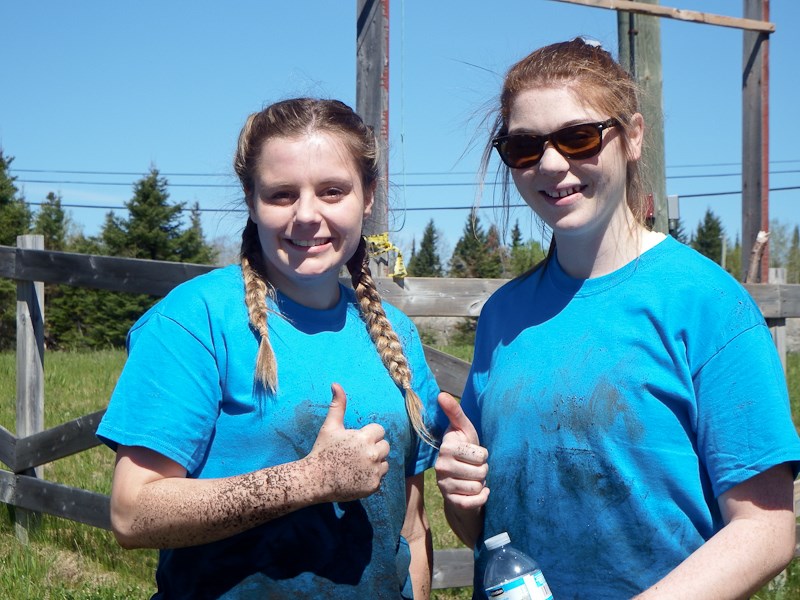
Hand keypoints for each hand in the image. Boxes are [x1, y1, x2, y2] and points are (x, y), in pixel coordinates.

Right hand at [308, 383, 389, 501]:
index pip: (380, 431)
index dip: (368, 434)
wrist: (315, 480)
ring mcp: (374, 471)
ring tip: (357, 465)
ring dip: (376, 463)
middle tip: (357, 453)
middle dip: (374, 447)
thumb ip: (338, 405)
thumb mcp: (330, 426)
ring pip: (385, 462)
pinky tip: (356, 477)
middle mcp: (372, 454)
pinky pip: (380, 478)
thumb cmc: (322, 450)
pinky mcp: (373, 486)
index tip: (356, 440)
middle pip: (385, 446)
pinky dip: (371, 477)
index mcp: (364, 438)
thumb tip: (336, 384)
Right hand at [434, 392, 488, 509]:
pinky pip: (474, 501)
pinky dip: (482, 497)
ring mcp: (444, 485)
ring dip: (481, 484)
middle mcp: (441, 466)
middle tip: (474, 468)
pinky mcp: (451, 501)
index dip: (483, 455)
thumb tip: (441, 394)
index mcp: (446, 448)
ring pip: (478, 486)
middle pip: (481, 471)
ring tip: (472, 479)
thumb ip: (455, 412)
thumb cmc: (466, 452)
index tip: (473, 454)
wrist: (462, 482)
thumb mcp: (464, 430)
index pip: (481, 454)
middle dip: (483, 471)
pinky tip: (478, 492)